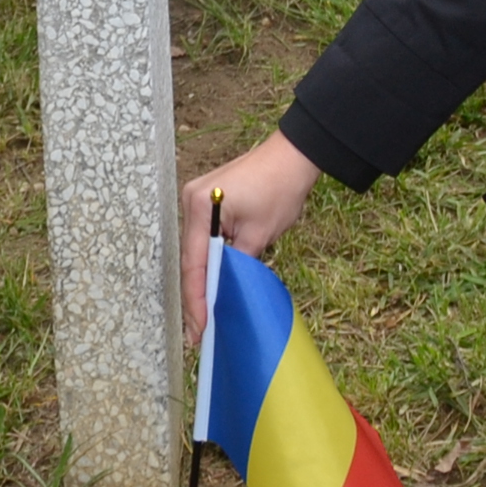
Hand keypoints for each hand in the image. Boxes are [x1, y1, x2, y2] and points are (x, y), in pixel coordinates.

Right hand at [177, 133, 323, 340]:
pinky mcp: (207, 199)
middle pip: (191, 257)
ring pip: (196, 250)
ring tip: (202, 316)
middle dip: (196, 294)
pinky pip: (203, 238)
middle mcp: (191, 200)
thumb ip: (237, 264)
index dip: (197, 299)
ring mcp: (197, 198)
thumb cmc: (281, 189)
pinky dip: (208, 261)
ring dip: (201, 279)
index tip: (199, 327)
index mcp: (201, 206)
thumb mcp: (260, 235)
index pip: (195, 263)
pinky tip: (210, 284)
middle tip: (198, 331)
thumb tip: (224, 290)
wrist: (294, 155)